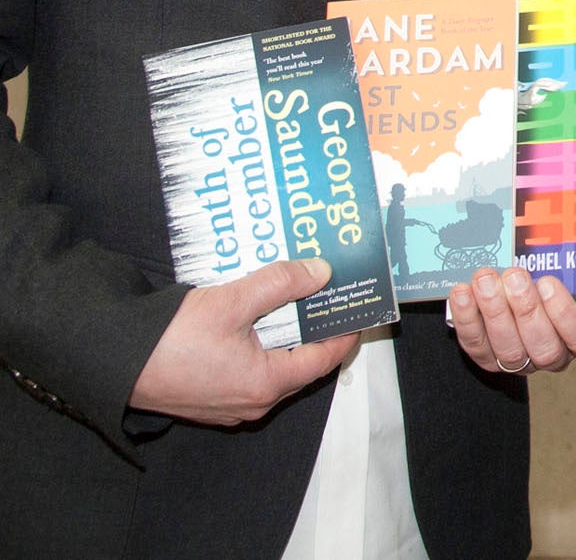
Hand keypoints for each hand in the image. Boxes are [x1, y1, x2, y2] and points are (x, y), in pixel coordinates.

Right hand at [129, 258, 360, 424]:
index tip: (359, 308)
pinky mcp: (210, 398)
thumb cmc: (171, 338)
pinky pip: (250, 372)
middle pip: (302, 364)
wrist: (113, 362)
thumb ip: (281, 284)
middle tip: (330, 297)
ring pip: (275, 368)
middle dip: (318, 330)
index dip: (345, 332)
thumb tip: (321, 273)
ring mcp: (230, 405)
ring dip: (287, 336)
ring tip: (298, 301)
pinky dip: (262, 346)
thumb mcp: (233, 301)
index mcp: (266, 384)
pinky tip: (258, 319)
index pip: (325, 359)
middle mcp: (252, 402)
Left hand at [445, 265, 575, 374]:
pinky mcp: (488, 358)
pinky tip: (463, 293)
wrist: (513, 300)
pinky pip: (476, 344)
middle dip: (526, 308)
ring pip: (509, 348)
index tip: (548, 282)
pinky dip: (468, 317)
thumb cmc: (547, 283)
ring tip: (486, 280)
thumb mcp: (564, 272)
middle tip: (514, 276)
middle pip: (544, 346)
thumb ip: (565, 261)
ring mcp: (519, 361)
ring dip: (494, 311)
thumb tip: (570, 219)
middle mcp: (552, 353)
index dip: (565, 312)